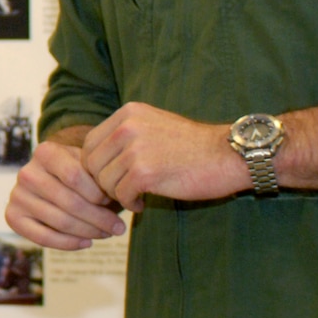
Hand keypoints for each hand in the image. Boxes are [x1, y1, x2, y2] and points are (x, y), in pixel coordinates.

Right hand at [5, 137, 125, 250]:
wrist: (48, 179)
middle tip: (119, 228)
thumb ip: (100, 177)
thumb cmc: (75, 172)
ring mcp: (17, 196)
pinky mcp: (12, 217)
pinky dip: (69, 244)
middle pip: (69, 202)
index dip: (98, 193)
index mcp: (44, 152)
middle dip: (99, 218)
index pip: (74, 176)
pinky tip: (87, 243)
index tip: (115, 201)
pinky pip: (43, 238)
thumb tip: (128, 200)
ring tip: (107, 234)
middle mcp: (26, 172)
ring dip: (89, 232)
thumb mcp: (86, 164)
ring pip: (60, 221)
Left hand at [81, 101, 247, 211]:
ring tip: (135, 196)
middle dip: (102, 182)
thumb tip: (94, 157)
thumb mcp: (154, 125)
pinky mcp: (145, 172)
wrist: (228, 155)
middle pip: (92, 163)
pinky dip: (129, 203)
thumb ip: (125, 134)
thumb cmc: (193, 146)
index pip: (90, 143)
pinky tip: (142, 203)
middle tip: (120, 192)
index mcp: (128, 113)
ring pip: (104, 181)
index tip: (110, 178)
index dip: (95, 165)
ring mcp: (135, 149)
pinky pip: (121, 195)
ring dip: (117, 195)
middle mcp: (128, 127)